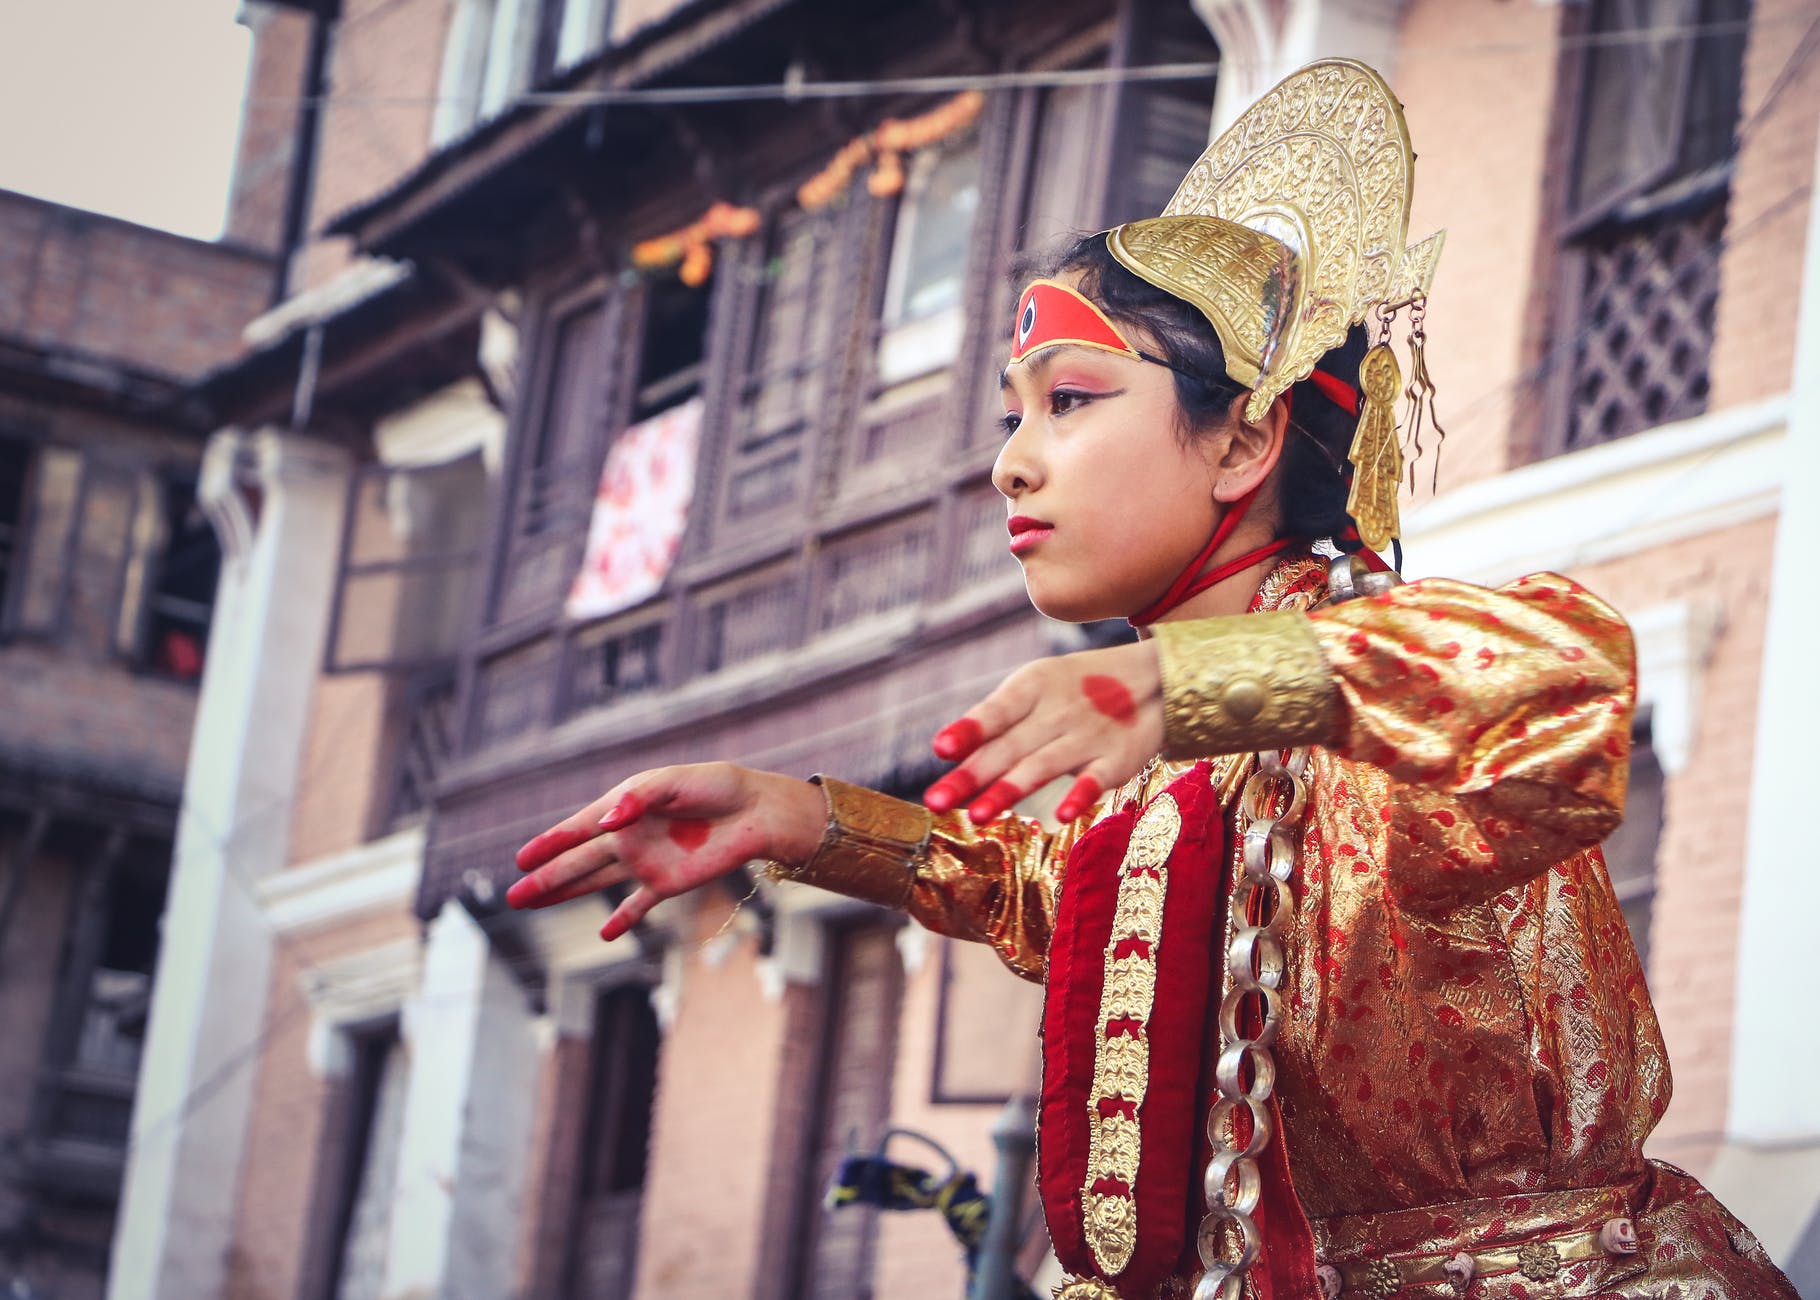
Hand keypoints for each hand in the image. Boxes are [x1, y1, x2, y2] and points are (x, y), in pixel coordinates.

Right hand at [506, 763, 824, 940]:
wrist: (755, 811)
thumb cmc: (715, 787)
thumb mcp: (674, 783)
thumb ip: (638, 799)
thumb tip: (605, 824)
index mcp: (623, 808)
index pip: (576, 830)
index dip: (549, 844)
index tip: (521, 859)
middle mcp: (627, 837)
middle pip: (578, 862)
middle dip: (546, 878)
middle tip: (513, 895)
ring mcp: (645, 862)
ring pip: (596, 884)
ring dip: (566, 895)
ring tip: (535, 906)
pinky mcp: (668, 884)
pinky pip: (638, 905)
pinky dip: (623, 920)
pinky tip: (604, 935)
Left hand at [925, 640, 1163, 823]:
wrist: (1156, 677)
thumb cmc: (1076, 689)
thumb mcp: (1037, 688)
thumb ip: (997, 720)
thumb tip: (948, 753)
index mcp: (1033, 687)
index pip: (996, 710)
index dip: (969, 729)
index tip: (940, 749)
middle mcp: (1057, 710)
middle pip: (1009, 747)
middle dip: (972, 775)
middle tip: (935, 802)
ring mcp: (1088, 736)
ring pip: (1043, 765)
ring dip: (1010, 789)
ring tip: (977, 816)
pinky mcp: (1118, 759)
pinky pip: (1096, 779)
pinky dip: (1081, 794)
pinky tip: (1062, 815)